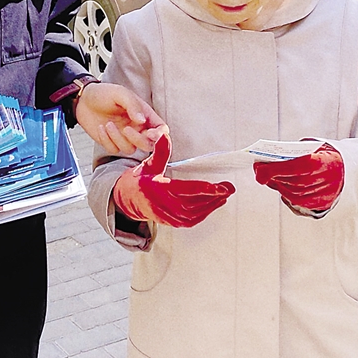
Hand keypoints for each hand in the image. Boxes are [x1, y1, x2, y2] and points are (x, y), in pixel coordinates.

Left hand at [76, 82, 167, 153]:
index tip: (150, 134)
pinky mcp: (112, 143)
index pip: (161, 129)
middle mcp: (137, 128)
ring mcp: (125, 137)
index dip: (160, 136)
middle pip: (148, 145)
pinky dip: (107, 140)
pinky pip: (114, 150)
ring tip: (108, 124)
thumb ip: (133, 105)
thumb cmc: (104, 93)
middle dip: (138, 140)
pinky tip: (101, 128)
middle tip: (126, 129)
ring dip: (118, 138)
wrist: (83, 100)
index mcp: (145, 115)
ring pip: (130, 149)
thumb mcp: (120, 93)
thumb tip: (142, 120)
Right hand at [112, 133, 234, 227]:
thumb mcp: (149, 164)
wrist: (128, 200)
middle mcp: (163, 205)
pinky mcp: (170, 222)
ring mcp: (167, 216)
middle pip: (194, 203)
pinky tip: (212, 205)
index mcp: (158, 189)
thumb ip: (160, 151)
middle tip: (228, 188)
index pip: (185, 190)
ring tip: (224, 195)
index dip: (205, 189)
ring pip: (194, 213)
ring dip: (211, 205)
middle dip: (214, 196)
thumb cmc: (140, 180)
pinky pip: (190, 221)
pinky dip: (203, 214)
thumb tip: (164, 135)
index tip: (220, 187)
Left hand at [254, 142, 343, 216]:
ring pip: (294, 193)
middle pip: (294, 181)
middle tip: (259, 171)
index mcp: (327, 161)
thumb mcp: (313, 147)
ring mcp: (327, 194)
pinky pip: (299, 201)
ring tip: (269, 177)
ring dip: (278, 185)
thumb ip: (294, 152)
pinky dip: (287, 193)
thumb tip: (268, 160)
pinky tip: (281, 185)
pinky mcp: (323, 203)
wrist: (348, 169)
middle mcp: (329, 180)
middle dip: (273, 176)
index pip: (298, 166)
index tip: (259, 167)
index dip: (277, 168)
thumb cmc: (324, 154)